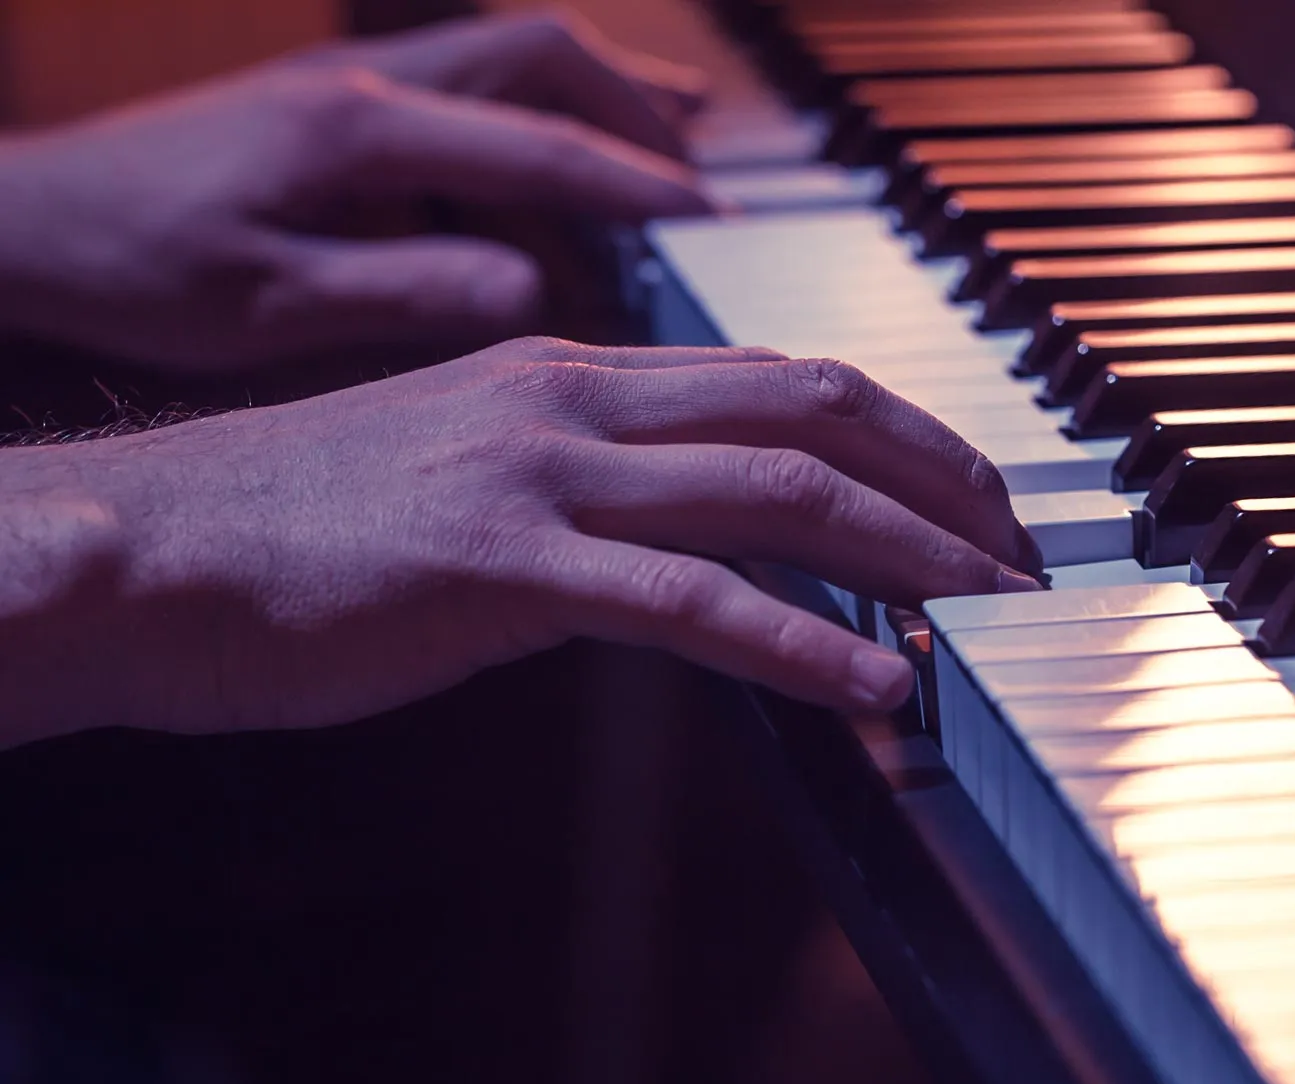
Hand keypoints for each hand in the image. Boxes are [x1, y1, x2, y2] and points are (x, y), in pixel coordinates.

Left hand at [0, 12, 713, 372]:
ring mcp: (350, 81)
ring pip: (511, 51)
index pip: (537, 144)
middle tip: (703, 186)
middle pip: (542, 56)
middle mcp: (364, 82)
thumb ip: (404, 289)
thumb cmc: (132, 266)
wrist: (28, 220)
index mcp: (356, 131)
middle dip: (638, 115)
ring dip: (600, 93)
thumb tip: (532, 290)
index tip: (710, 223)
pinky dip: (542, 106)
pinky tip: (568, 150)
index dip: (635, 186)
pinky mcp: (335, 101)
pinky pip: (469, 78)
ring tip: (680, 142)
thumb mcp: (267, 305)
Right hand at [0, 342, 1043, 747]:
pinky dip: (806, 644)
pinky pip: (694, 602)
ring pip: (780, 493)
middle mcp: (575, 397)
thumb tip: (689, 543)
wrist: (150, 549)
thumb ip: (588, 492)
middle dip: (944, 477)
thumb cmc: (302, 527)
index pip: (782, 379)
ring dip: (910, 552)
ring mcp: (544, 475)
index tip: (975, 495)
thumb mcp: (471, 477)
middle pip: (815, 411)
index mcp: (573, 371)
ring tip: (993, 610)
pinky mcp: (505, 569)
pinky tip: (878, 684)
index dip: (903, 432)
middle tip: (1023, 550)